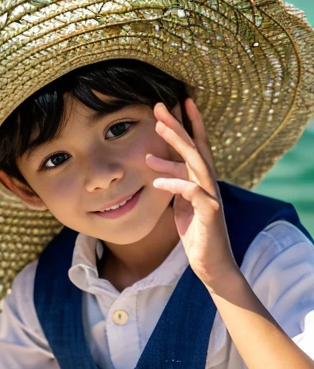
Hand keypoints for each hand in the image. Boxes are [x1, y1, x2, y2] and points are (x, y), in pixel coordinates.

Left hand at [146, 98, 238, 291]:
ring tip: (159, 128)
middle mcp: (209, 184)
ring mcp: (212, 196)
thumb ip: (174, 183)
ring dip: (178, 144)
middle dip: (179, 125)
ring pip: (197, 162)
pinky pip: (193, 192)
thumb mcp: (180, 205)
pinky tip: (157, 180)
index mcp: (202, 181)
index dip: (189, 124)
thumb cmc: (197, 234)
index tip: (177, 103)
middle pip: (196, 147)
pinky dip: (176, 183)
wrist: (212, 265)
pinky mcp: (210, 213)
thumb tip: (156, 164)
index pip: (198, 146)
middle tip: (160, 106)